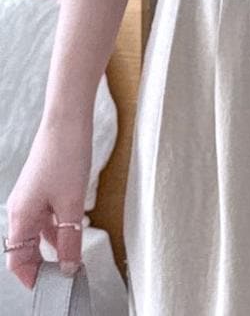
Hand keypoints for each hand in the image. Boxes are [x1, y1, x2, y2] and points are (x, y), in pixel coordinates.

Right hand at [4, 114, 92, 289]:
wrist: (68, 120)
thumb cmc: (65, 157)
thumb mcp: (71, 205)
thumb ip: (70, 240)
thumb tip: (69, 268)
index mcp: (20, 216)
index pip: (17, 260)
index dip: (32, 278)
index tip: (52, 289)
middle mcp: (21, 209)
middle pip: (25, 249)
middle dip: (43, 266)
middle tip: (66, 278)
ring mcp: (31, 198)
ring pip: (37, 234)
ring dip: (52, 248)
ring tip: (73, 261)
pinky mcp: (42, 188)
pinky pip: (45, 218)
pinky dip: (57, 230)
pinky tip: (72, 235)